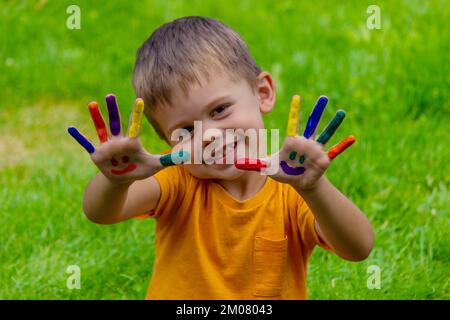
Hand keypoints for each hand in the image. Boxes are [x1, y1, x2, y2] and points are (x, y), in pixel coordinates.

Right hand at [68, 94, 188, 183]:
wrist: (123, 179)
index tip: (139, 100)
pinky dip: (78, 137)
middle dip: (113, 110)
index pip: (135, 125)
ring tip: (92, 104)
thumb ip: (168, 160)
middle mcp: (118, 141)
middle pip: (116, 123)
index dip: (136, 113)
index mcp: (131, 141)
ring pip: (101, 129)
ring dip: (96, 117)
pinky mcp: (97, 155)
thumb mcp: (154, 166)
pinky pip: (86, 144)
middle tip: (110, 95)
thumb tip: (186, 156)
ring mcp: (107, 147)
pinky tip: (70, 128)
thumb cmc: (139, 169)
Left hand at [235, 95, 354, 189]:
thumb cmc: (284, 173)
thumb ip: (254, 164)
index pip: (294, 123)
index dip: (295, 111)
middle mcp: (306, 141)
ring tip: (341, 112)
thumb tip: (236, 162)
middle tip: (323, 97)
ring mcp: (316, 149)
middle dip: (317, 110)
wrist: (299, 183)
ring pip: (325, 133)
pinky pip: (334, 151)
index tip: (297, 98)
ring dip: (333, 123)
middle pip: (312, 123)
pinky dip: (342, 145)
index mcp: (293, 141)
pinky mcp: (324, 160)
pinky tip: (352, 137)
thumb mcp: (268, 168)